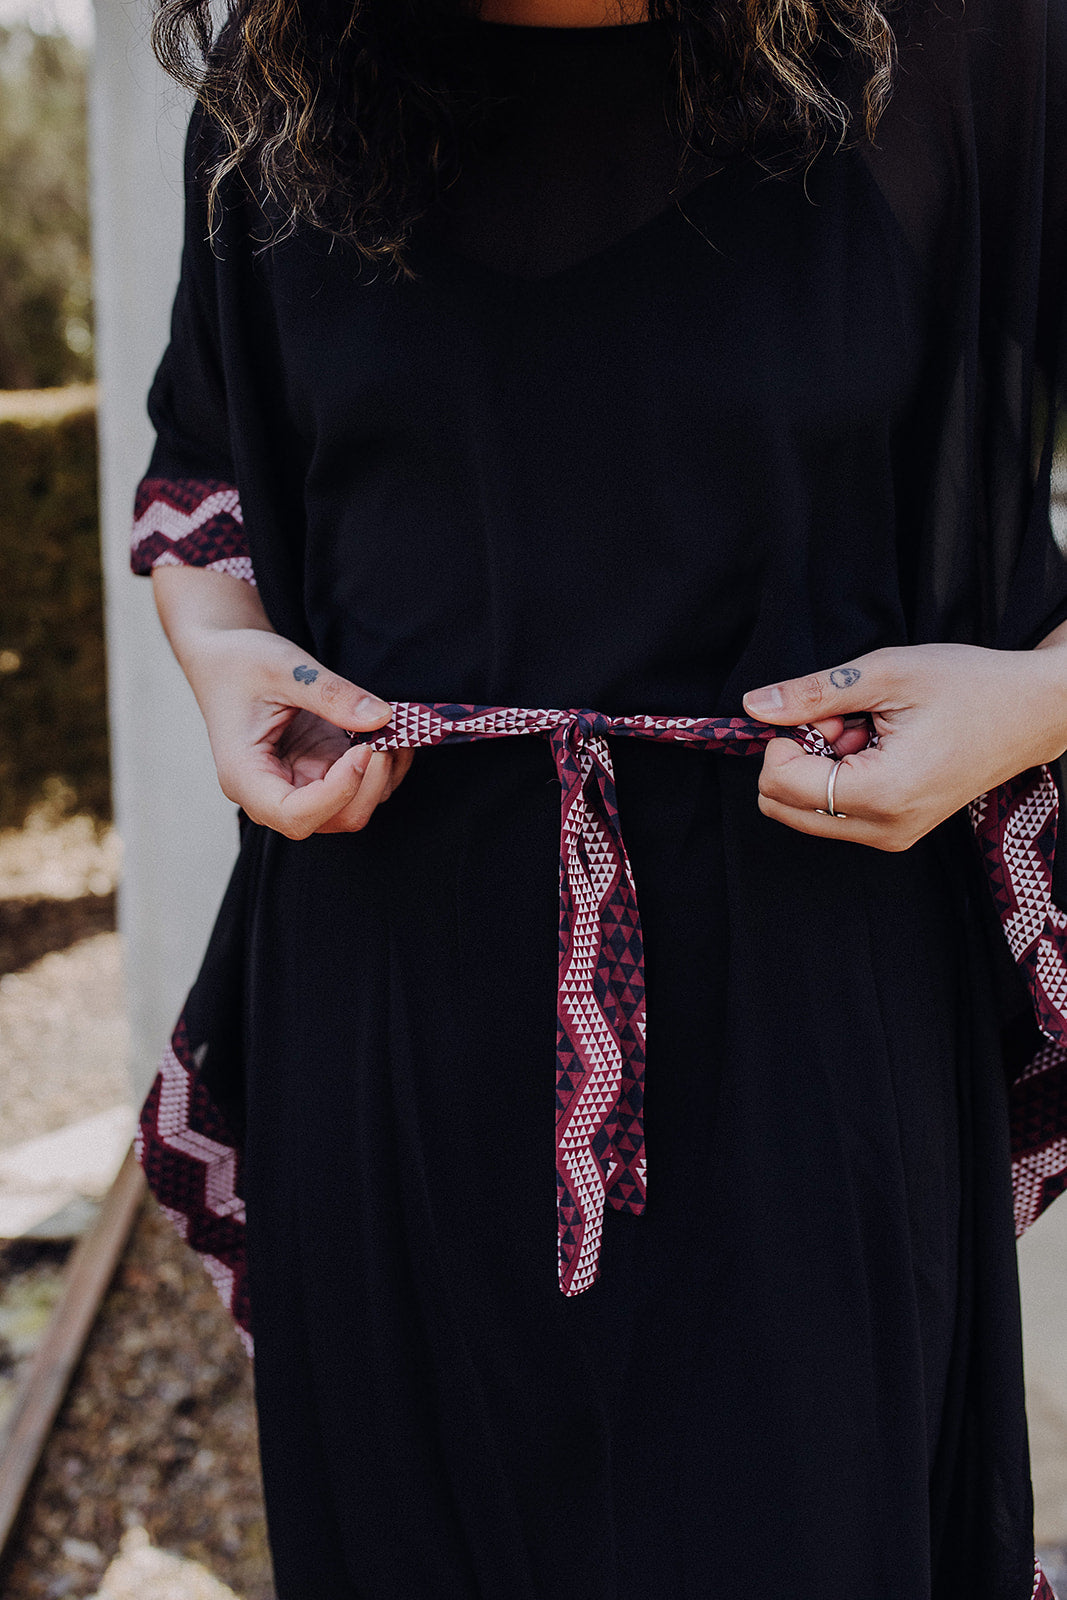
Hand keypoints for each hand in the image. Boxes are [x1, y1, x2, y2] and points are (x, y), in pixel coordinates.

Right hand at [151, 565, 409, 838]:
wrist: (226, 657)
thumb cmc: (239, 663)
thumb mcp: (284, 668)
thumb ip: (331, 694)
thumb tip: (381, 718)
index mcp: (246, 776)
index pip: (295, 815)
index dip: (337, 794)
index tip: (363, 750)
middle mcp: (272, 792)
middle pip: (332, 819)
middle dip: (370, 785)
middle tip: (387, 735)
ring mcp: (300, 784)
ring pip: (354, 809)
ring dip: (384, 775)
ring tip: (395, 727)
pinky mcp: (320, 772)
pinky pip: (361, 787)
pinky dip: (385, 765)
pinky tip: (391, 731)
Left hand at [741, 642, 1066, 850]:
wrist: (1032, 713)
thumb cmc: (970, 686)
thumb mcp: (885, 673)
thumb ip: (813, 694)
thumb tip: (753, 707)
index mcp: (881, 793)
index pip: (780, 785)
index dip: (782, 741)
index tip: (824, 711)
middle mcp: (883, 828)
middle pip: (783, 807)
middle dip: (797, 758)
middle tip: (843, 722)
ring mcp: (891, 836)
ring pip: (805, 811)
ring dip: (818, 767)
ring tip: (867, 730)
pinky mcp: (896, 832)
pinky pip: (835, 813)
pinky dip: (838, 777)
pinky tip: (877, 745)